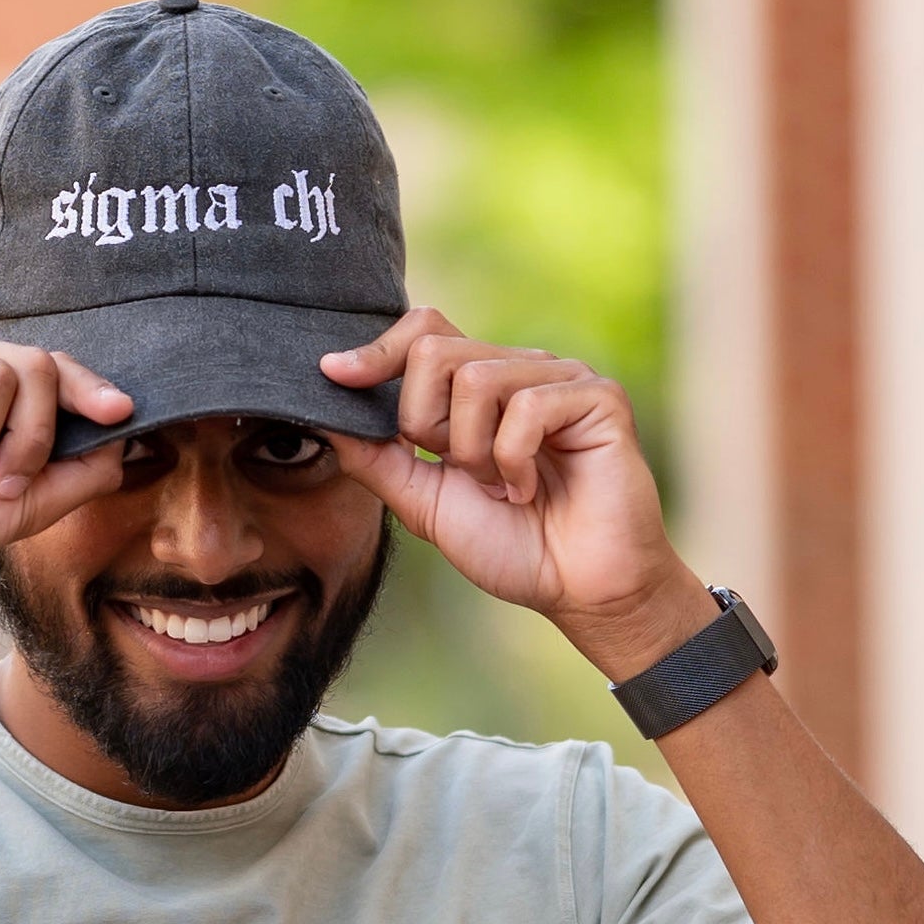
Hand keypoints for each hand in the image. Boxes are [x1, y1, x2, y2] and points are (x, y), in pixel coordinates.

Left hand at [320, 308, 711, 677]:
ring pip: (477, 379)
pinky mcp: (599, 397)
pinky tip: (532, 489)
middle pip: (434, 352)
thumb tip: (324, 414)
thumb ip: (377, 457)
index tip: (333, 374)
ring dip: (475, 453)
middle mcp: (520, 369)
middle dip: (427, 426)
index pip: (423, 331)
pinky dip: (515, 461)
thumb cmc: (511, 546)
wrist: (577, 591)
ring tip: (504, 487)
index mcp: (479, 386)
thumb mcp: (424, 502)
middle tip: (464, 473)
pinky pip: (528, 406)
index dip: (377, 351)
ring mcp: (562, 377)